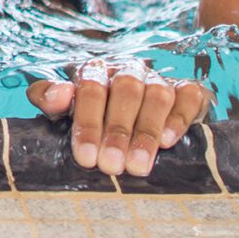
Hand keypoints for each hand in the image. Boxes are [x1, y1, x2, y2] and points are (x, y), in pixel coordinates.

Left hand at [29, 59, 211, 176]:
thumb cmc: (92, 116)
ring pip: (157, 95)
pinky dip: (179, 118)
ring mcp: (160, 80)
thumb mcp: (64, 108)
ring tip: (136, 165)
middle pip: (126, 90)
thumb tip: (57, 96)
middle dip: (117, 130)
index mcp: (97, 71)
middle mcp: (129, 71)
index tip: (85, 157)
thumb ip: (50, 98)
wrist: (136, 117)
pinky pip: (188, 97)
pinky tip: (168, 141)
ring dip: (146, 131)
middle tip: (111, 166)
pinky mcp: (188, 92)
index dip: (88, 123)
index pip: (91, 87)